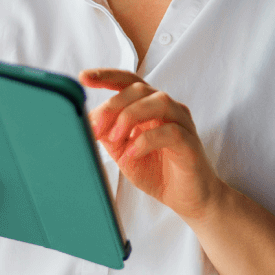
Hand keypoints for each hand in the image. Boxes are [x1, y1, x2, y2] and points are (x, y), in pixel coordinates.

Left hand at [80, 69, 225, 221]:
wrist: (186, 198)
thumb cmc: (156, 171)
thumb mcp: (122, 151)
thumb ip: (108, 133)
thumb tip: (88, 120)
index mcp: (148, 105)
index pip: (128, 81)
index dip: (106, 76)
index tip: (83, 77)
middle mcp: (167, 108)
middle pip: (139, 89)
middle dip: (113, 105)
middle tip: (96, 127)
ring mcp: (182, 123)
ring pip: (159, 101)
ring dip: (130, 116)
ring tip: (114, 139)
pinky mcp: (190, 143)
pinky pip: (170, 132)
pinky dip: (146, 140)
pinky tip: (131, 154)